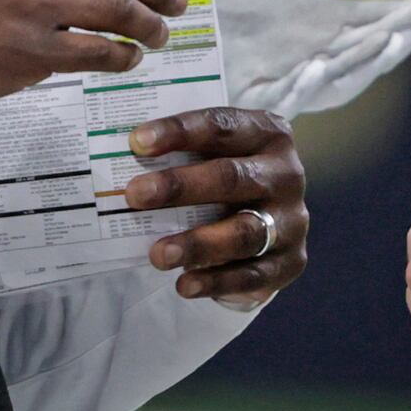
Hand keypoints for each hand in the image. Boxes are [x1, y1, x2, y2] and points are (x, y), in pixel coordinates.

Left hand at [123, 107, 307, 303]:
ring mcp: (291, 220)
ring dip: (197, 243)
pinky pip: (253, 275)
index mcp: (267, 133)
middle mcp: (286, 174)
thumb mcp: (211, 154)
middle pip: (231, 177)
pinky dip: (217, 282)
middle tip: (135, 195)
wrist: (267, 217)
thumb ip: (180, 153)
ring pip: (244, 232)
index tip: (136, 142)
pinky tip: (184, 284)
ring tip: (158, 254)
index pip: (221, 126)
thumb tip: (119, 161)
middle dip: (180, 187)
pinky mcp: (291, 261)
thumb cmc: (225, 175)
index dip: (178, 132)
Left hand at [216, 0, 410, 118]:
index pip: (395, 21)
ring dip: (362, 58)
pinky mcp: (242, 100)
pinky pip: (274, 96)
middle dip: (409, 34)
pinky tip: (314, 64)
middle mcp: (316, 61)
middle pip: (373, 50)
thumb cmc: (224, 0)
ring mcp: (281, 85)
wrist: (164, 35)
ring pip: (333, 77)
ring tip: (391, 35)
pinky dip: (297, 83)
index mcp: (332, 30)